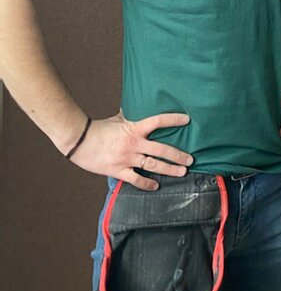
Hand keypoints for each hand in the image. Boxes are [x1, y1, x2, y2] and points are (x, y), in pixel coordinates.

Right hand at [69, 112, 192, 190]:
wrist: (79, 141)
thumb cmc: (99, 128)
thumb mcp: (118, 119)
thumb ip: (130, 115)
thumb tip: (138, 104)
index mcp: (134, 129)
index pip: (158, 121)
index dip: (173, 119)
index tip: (187, 119)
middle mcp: (134, 144)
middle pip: (161, 150)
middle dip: (177, 155)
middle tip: (191, 159)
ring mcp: (127, 159)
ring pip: (152, 166)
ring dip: (169, 169)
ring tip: (182, 172)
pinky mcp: (118, 171)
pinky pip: (135, 180)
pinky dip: (146, 184)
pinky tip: (156, 186)